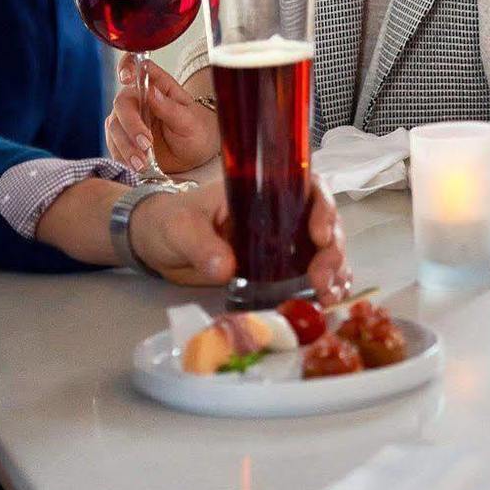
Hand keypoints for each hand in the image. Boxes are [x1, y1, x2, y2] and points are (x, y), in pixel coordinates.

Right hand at [107, 59, 219, 174]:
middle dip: (131, 126)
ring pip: (115, 127)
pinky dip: (123, 157)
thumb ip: (170, 107)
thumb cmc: (197, 131)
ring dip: (126, 147)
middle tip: (146, 144)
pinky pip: (113, 145)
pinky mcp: (122, 138)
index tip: (126, 78)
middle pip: (122, 104)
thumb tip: (151, 91)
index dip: (127, 66)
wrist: (196, 154)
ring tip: (142, 163)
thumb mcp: (189, 121)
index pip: (137, 66)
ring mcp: (129, 119)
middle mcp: (140, 99)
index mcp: (158, 86)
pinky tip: (136, 166)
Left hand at [130, 181, 351, 303]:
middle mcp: (281, 214)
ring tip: (328, 297)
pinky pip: (309, 275)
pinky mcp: (276, 270)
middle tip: (322, 279)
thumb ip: (201, 244)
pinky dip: (324, 287)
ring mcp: (281, 243)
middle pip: (325, 224)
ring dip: (334, 273)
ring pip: (324, 251)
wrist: (155, 244)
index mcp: (263, 190)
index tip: (321, 235)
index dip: (324, 208)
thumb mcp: (181, 227)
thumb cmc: (170, 221)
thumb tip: (225, 268)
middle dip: (332, 252)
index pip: (309, 188)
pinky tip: (327, 302)